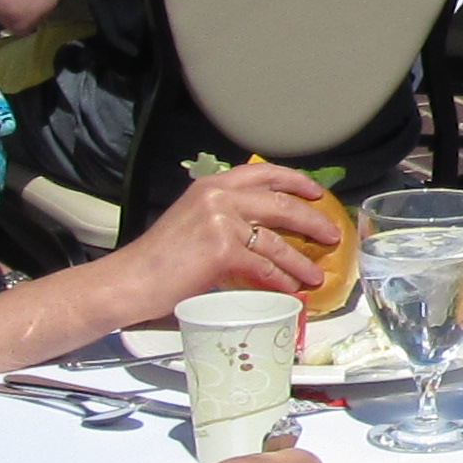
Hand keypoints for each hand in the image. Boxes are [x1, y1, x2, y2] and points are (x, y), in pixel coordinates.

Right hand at [125, 160, 340, 314]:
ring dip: (301, 261)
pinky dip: (282, 280)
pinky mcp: (222, 250)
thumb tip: (266, 231)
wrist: (130, 280)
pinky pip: (264, 266)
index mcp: (212, 185)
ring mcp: (221, 222)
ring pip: (276, 241)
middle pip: (281, 204)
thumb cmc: (161, 259)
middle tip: (332, 234)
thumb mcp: (194, 221)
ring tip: (317, 275)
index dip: (297, 182)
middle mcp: (219, 196)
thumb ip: (227, 216)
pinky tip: (292, 289)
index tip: (317, 193)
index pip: (265, 173)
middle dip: (312, 221)